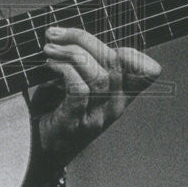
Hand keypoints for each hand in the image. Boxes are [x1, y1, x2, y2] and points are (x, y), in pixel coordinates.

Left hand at [35, 26, 160, 167]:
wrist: (40, 153)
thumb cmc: (56, 111)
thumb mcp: (75, 84)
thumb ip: (84, 63)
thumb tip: (69, 33)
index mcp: (120, 95)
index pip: (147, 72)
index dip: (134, 53)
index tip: (101, 42)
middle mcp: (114, 106)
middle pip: (114, 62)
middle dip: (82, 38)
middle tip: (55, 33)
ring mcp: (96, 116)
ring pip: (99, 75)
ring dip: (70, 54)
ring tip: (49, 49)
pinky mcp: (76, 122)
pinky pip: (79, 90)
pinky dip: (65, 71)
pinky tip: (51, 66)